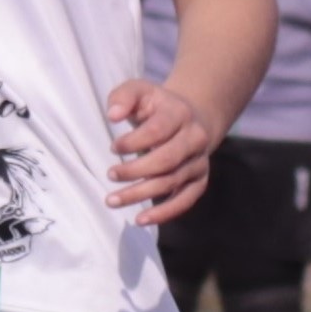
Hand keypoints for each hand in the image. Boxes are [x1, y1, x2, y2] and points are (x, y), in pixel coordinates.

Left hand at [107, 78, 218, 222]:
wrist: (191, 119)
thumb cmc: (156, 107)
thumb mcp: (139, 91)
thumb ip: (123, 97)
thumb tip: (112, 115)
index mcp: (180, 113)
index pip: (158, 131)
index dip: (133, 142)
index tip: (113, 147)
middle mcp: (196, 138)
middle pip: (166, 160)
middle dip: (135, 171)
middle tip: (110, 175)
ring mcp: (200, 162)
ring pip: (171, 182)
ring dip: (140, 194)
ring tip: (112, 200)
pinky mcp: (199, 181)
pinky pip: (184, 201)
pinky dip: (163, 213)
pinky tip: (140, 219)